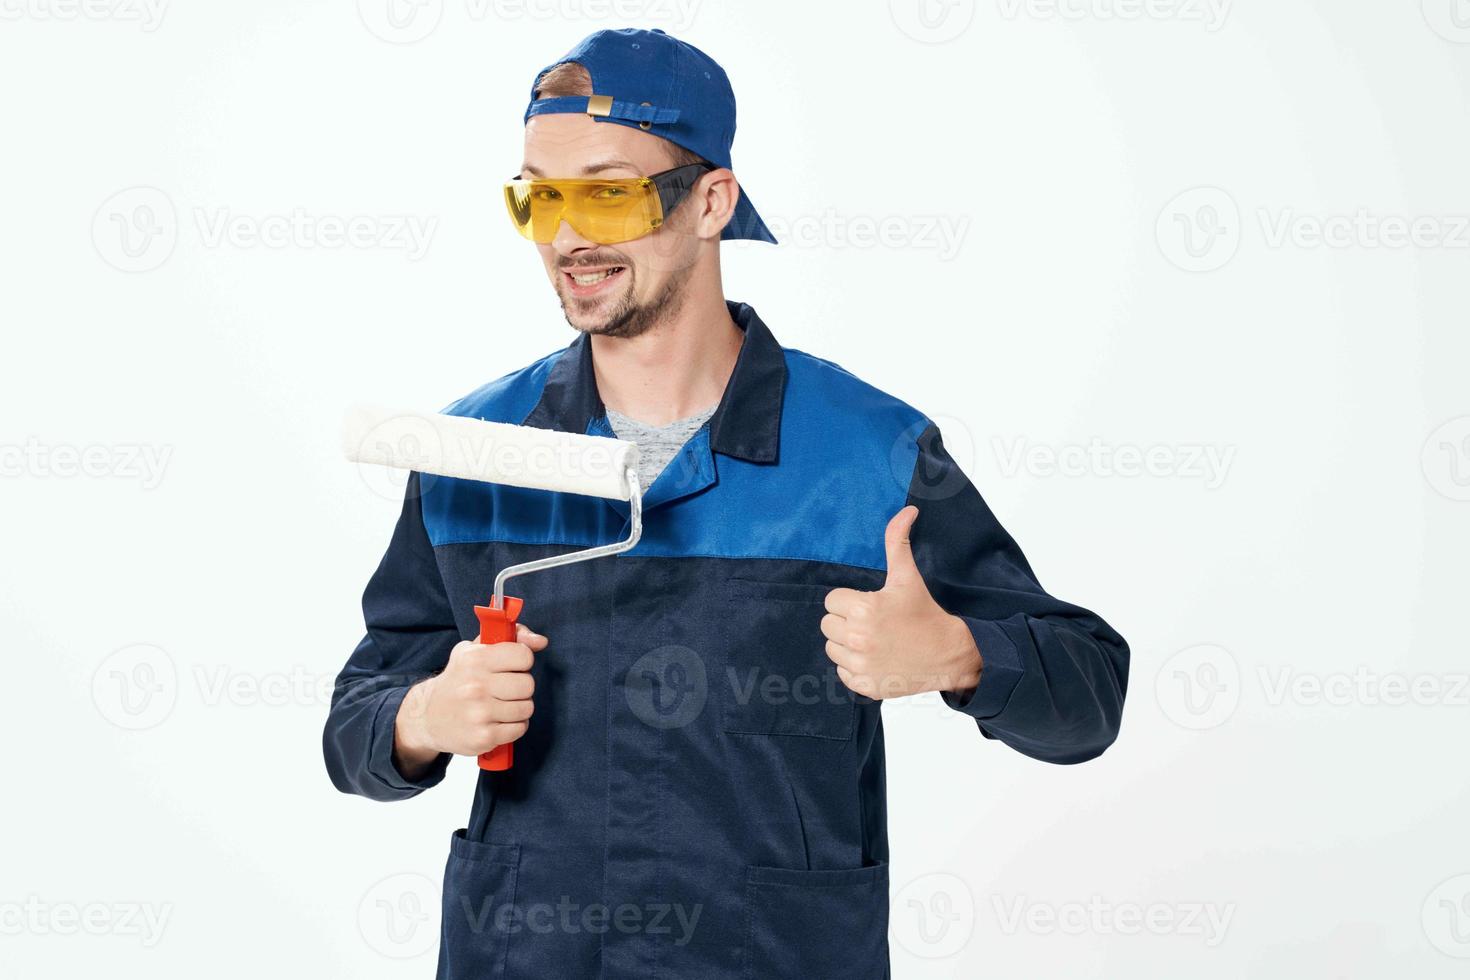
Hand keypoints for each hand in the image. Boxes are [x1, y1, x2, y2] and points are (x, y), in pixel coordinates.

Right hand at [393, 623, 546, 778]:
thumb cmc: (457, 680)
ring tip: (501, 705)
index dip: (522, 661)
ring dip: (518, 707)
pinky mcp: (484, 737)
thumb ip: (511, 638)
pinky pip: (519, 728)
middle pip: (528, 684)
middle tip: (506, 689)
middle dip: (521, 687)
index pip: (523, 655)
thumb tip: (541, 641)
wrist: (427, 716)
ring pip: (526, 707)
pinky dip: (514, 726)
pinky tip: (498, 720)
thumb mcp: (475, 651)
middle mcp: (476, 686)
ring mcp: (480, 713)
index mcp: (476, 660)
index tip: (512, 666)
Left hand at [821, 506, 981, 700]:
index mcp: (864, 609)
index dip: (851, 601)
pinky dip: (854, 667)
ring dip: (847, 644)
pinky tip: (876, 658)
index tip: (872, 605)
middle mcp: (858, 639)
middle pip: (828, 624)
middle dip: (847, 621)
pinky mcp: (864, 686)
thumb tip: (907, 510)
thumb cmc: (926, 614)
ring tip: (874, 640)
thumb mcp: (907, 577)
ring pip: (832, 648)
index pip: (832, 601)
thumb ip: (897, 542)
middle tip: (873, 622)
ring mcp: (860, 665)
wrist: (950, 654)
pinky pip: (842, 672)